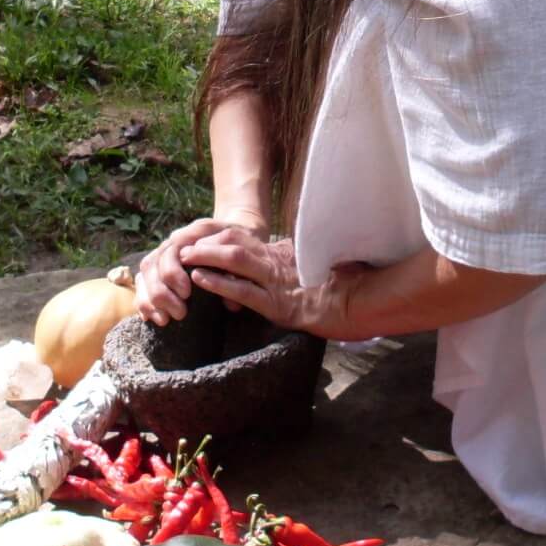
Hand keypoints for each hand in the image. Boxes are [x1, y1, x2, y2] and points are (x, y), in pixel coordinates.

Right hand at [133, 213, 266, 324]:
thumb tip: (231, 302)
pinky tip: (150, 318)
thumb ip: (234, 274)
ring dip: (151, 299)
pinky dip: (143, 301)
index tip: (186, 293)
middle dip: (161, 291)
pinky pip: (141, 285)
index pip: (170, 251)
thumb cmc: (237, 249)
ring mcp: (160, 257)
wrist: (232, 240)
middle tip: (180, 312)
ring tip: (165, 320)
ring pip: (144, 274)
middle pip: (152, 263)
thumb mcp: (240, 257)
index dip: (173, 273)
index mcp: (188, 236)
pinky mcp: (154, 272)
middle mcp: (170, 245)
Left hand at [179, 229, 368, 341]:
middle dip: (206, 243)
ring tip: (184, 257)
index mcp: (284, 255)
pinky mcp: (280, 306)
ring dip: (207, 257)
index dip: (219, 239)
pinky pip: (244, 291)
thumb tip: (284, 254)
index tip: (200, 240)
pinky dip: (220, 284)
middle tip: (183, 245)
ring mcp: (278, 284)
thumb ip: (298, 259)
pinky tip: (201, 280)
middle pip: (235, 243)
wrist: (361, 306)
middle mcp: (278, 264)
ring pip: (236, 261)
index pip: (244, 240)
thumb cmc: (344, 288)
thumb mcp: (317, 266)